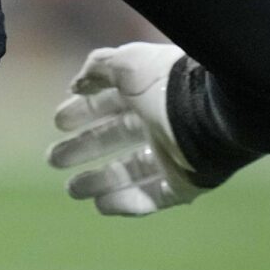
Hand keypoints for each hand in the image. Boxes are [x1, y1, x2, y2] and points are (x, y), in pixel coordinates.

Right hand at [48, 42, 206, 216]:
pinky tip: (101, 205)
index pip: (111, 104)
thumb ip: (97, 68)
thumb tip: (75, 85)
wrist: (216, 112)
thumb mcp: (127, 65)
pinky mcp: (187, 183)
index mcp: (150, 94)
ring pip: (131, 172)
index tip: (58, 123)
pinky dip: (127, 202)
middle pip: (115, 138)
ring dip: (99, 181)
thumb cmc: (169, 85)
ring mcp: (176, 156)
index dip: (83, 111)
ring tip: (72, 190)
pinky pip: (154, 197)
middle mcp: (162, 124)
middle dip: (83, 148)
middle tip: (53, 159)